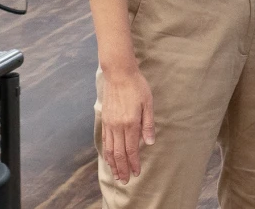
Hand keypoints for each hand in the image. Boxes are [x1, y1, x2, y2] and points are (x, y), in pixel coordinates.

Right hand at [99, 65, 154, 182]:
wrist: (118, 74)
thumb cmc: (137, 87)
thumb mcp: (148, 103)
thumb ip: (148, 124)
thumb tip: (150, 143)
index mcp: (130, 123)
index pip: (132, 149)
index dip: (134, 163)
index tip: (136, 173)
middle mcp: (118, 127)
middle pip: (119, 154)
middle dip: (123, 169)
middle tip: (125, 180)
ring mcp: (109, 124)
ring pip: (110, 150)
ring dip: (114, 164)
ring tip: (117, 175)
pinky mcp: (105, 120)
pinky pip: (105, 141)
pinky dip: (107, 153)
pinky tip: (109, 159)